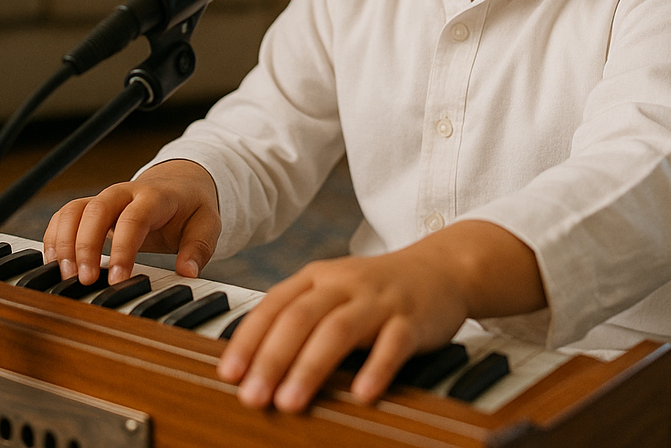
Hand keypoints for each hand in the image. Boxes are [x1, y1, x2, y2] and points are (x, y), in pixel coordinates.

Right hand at [42, 159, 220, 285]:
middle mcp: (125, 193)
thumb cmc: (191, 207)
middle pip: (96, 210)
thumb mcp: (207, 223)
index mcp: (156, 196)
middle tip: (84, 281)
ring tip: (64, 277)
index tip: (117, 280)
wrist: (181, 183)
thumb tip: (187, 273)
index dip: (123, 249)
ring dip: (64, 243)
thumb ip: (199, 247)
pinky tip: (53, 264)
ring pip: (74, 211)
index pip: (134, 218)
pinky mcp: (91, 208)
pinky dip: (54, 237)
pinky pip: (64, 216)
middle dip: (85, 246)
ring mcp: (105, 198)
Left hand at [217, 220, 545, 412]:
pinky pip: (393, 343)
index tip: (229, 374)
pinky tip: (361, 395)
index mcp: (319, 277)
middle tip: (253, 398)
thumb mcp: (333, 292)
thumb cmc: (376, 290)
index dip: (249, 339)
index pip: (276, 304)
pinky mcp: (412, 318)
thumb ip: (298, 318)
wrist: (441, 267)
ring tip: (289, 403)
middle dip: (272, 359)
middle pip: (301, 317)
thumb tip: (250, 366)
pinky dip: (376, 368)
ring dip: (310, 367)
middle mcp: (345, 283)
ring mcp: (379, 299)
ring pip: (339, 329)